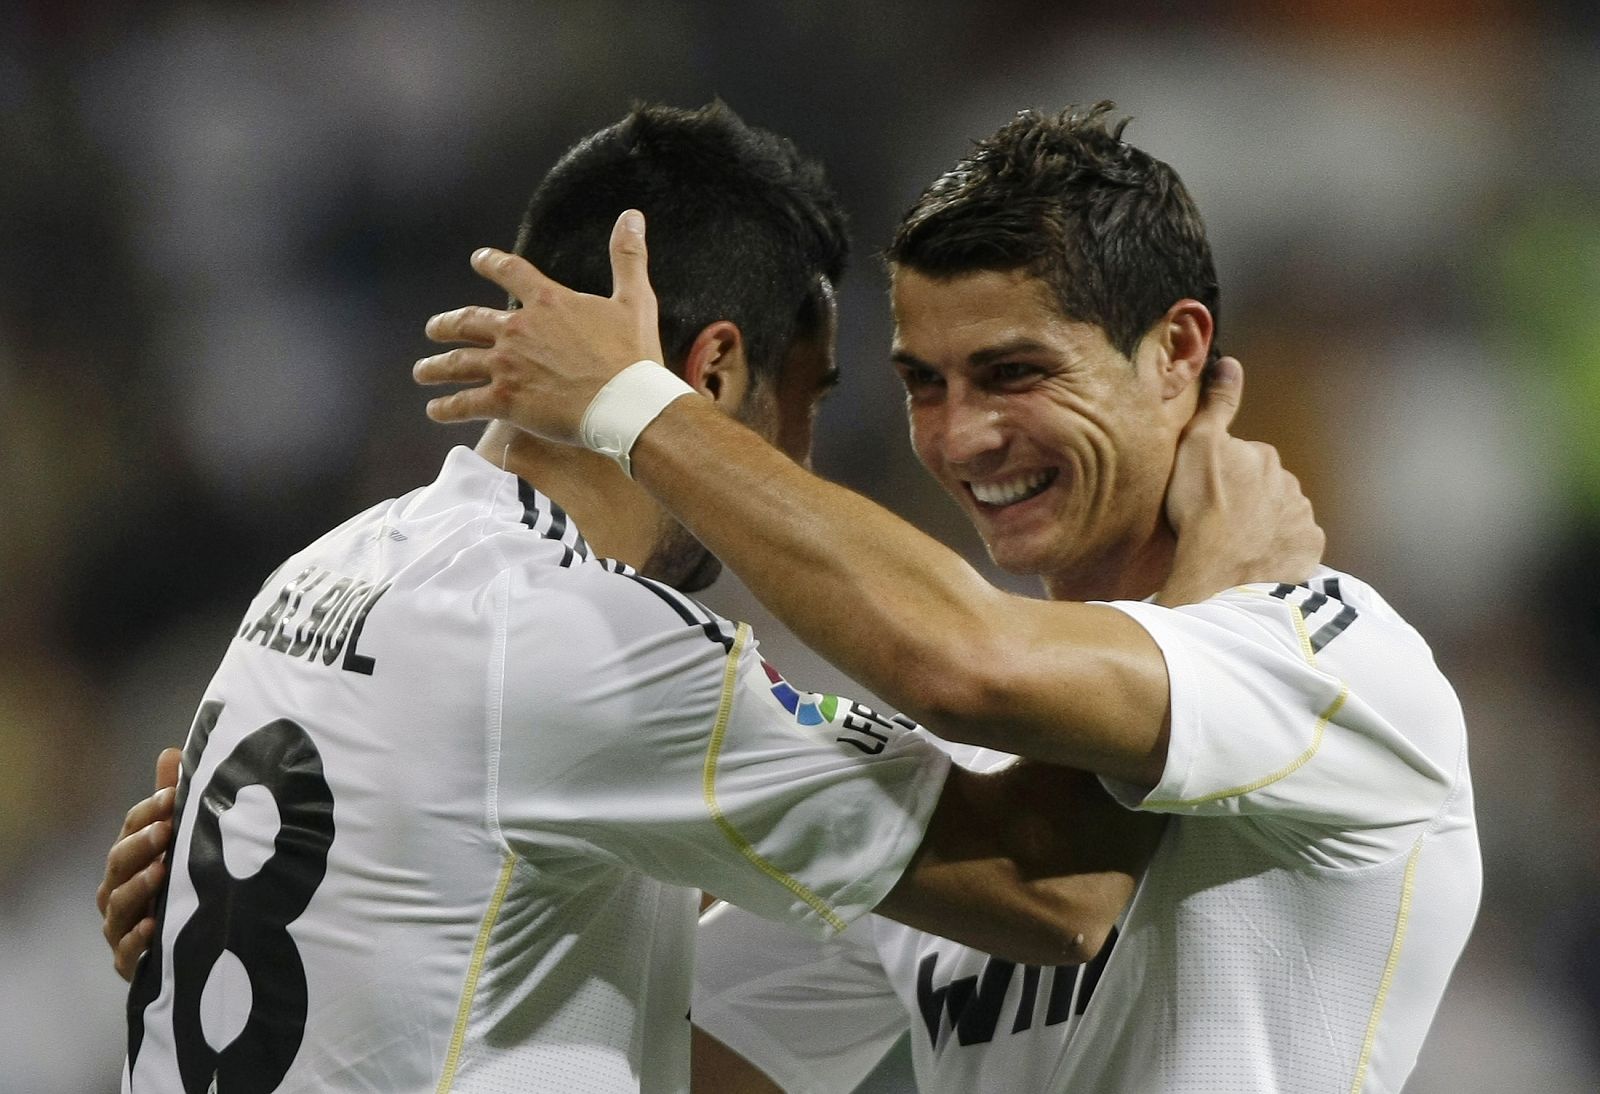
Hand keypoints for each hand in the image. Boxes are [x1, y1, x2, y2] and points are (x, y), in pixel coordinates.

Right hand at [97, 747, 179, 980]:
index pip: (131, 829)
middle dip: (141, 844)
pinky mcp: (132, 961)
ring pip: (118, 905)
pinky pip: (128, 952)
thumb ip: (171, 798)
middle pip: (119, 863)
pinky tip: (153, 925)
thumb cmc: (180, 882)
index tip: (172, 796)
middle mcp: (119, 890)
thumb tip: (171, 751)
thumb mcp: (179, 838)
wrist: (191, 945)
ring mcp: (122, 926)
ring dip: (138, 887)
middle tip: (167, 828)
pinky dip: (137, 939)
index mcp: (129, 859)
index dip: (149, 812)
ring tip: (161, 872)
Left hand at [414, 210, 664, 443]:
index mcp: (547, 301)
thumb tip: (632, 215)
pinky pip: (465, 403)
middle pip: (469, 320)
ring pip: (458, 362)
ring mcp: (507, 365)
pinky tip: (434, 411)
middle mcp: (518, 329)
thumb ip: (628, 257)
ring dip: (436, 367)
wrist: (625, 404)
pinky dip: (447, 408)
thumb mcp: (635, 300)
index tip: (477, 259)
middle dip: (446, 324)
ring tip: (422, 371)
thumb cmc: (632, 355)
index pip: (510, 271)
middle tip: (433, 329)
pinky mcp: (504, 401)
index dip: (490, 262)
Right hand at [1158, 358, 1323, 605]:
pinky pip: (1295, 545)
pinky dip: (1280, 549)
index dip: (1225, 473)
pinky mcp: (1308, 550)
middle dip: (1251, 497)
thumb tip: (1230, 363)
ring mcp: (1303, 518)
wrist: (1218, 569)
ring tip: (1237, 542)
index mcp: (1264, 456)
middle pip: (1268, 486)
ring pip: (1283, 515)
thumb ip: (1218, 405)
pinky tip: (1258, 558)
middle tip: (1221, 518)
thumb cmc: (1202, 507)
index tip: (1209, 490)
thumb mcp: (1198, 445)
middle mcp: (1291, 483)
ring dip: (1265, 524)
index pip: (1246, 458)